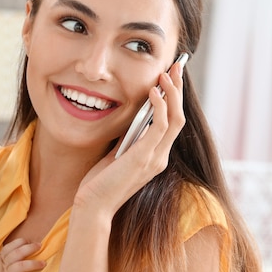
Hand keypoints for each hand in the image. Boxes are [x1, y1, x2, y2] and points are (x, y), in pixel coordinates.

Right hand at [0, 238, 45, 271]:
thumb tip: (4, 253)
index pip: (11, 246)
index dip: (20, 242)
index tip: (28, 240)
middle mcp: (2, 263)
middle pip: (17, 253)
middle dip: (29, 248)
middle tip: (39, 245)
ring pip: (19, 266)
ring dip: (32, 264)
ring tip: (43, 264)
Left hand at [76, 61, 185, 213]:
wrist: (92, 205)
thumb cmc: (100, 181)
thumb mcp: (117, 153)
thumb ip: (129, 137)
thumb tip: (132, 115)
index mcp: (155, 156)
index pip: (172, 123)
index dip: (174, 98)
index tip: (171, 77)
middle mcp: (161, 157)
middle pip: (179, 117)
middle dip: (178, 90)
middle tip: (176, 66)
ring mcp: (155, 158)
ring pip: (175, 119)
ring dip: (172, 93)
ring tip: (166, 73)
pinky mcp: (144, 157)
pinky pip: (160, 126)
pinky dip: (160, 106)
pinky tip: (154, 92)